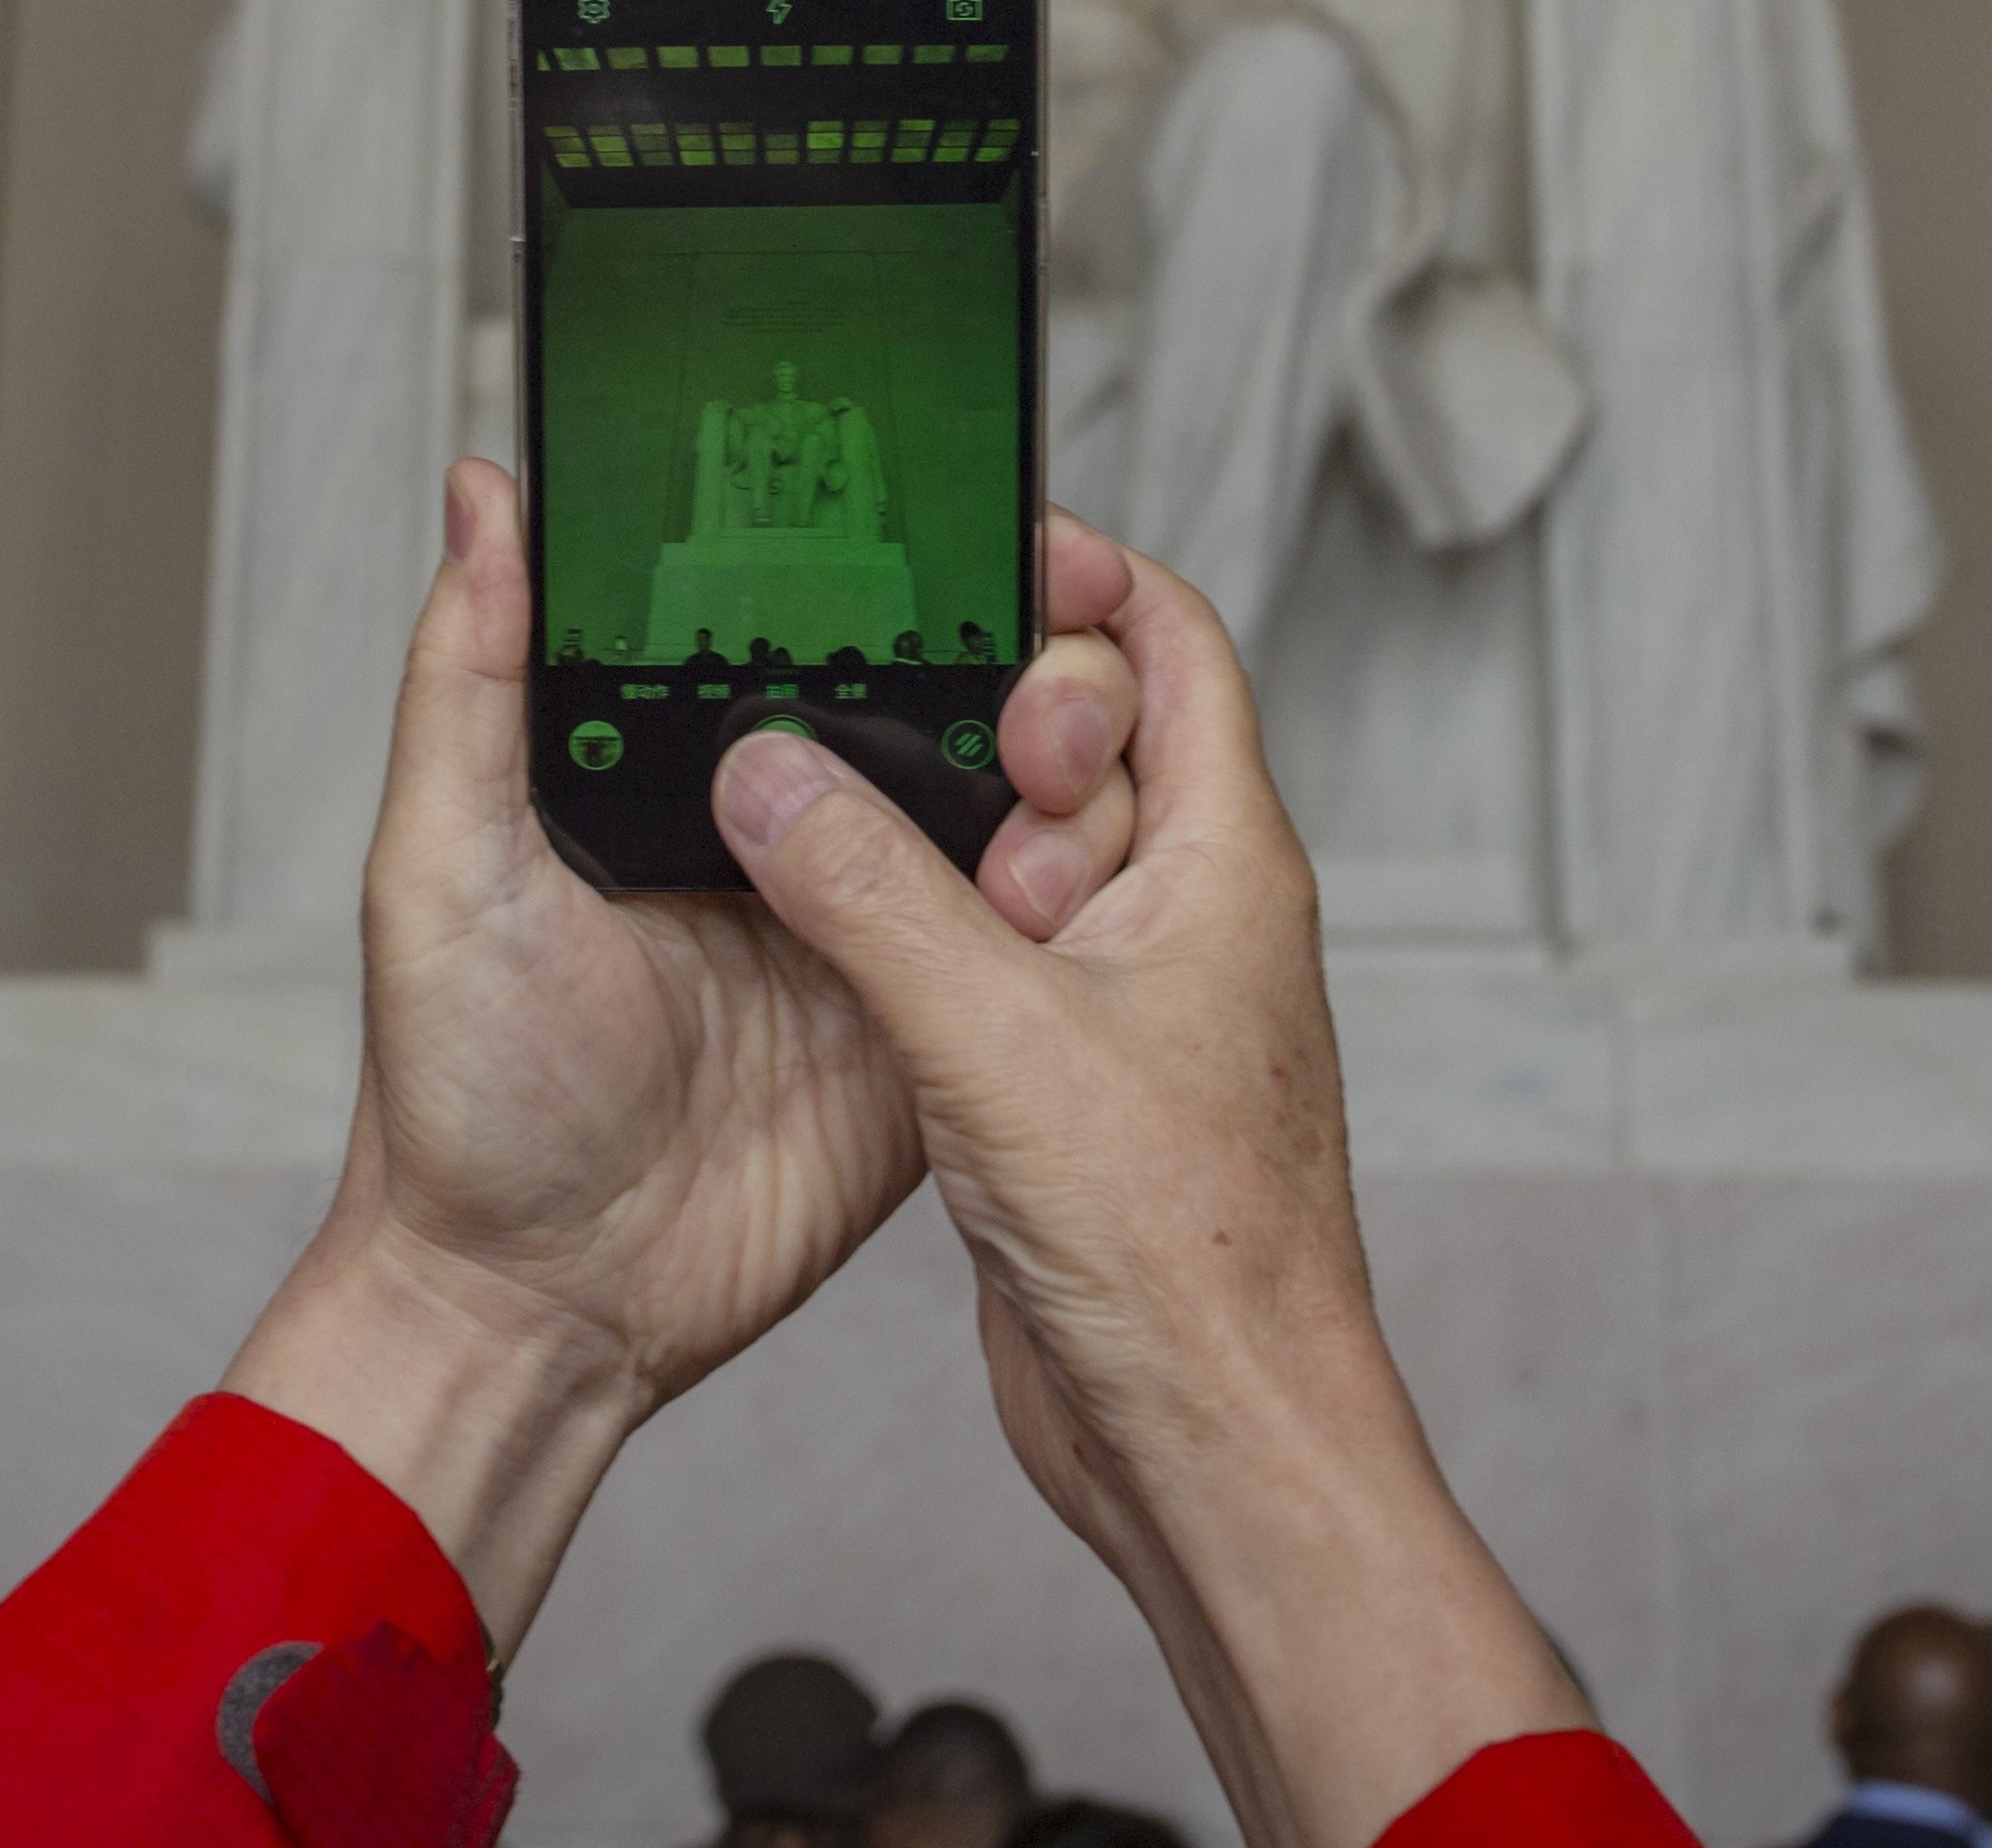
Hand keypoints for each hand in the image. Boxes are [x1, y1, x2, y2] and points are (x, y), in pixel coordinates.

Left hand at [217, 462, 1149, 1654]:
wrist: (538, 1310)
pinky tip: (1071, 882)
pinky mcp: (928, 1031)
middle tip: (1043, 665)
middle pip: (938, 698)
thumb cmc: (457, 1098)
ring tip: (1061, 766)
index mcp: (678, 765)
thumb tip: (483, 494)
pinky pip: (1021, 950)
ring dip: (1054, 776)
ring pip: (1007, 808)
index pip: (804, 619)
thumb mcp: (443, 868)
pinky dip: (1062, 910)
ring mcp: (872, 929)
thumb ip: (471, 680)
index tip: (969, 501)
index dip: (889, 560)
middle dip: (1018, 660)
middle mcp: (790, 829)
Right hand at [711, 524, 1589, 1847]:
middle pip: (1089, 739)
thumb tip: (768, 768)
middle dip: (982, 714)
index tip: (971, 548)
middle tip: (883, 719)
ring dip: (939, 838)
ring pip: (1029, 856)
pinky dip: (925, 935)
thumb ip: (870, 889)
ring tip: (841, 832)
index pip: (1171, 644)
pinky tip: (842, 948)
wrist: (1213, 1443)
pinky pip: (995, 962)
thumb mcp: (995, 1034)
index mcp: (1223, 861)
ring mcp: (1135, 1004)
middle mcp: (1191, 916)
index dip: (1079, 577)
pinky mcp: (1073, 1087)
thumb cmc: (1180, 1252)